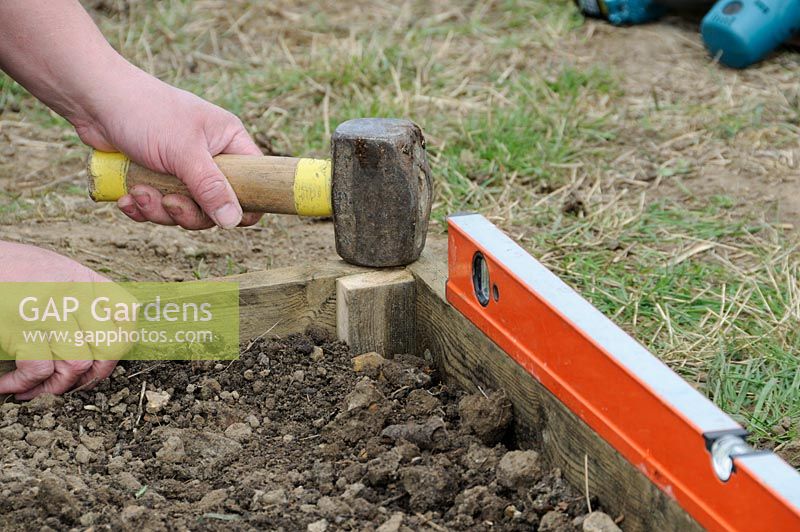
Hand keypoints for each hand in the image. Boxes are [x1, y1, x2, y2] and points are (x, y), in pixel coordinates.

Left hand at [0, 1, 260, 228]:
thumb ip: (211, 187)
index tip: (225, 216)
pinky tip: (127, 198)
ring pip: (185, 211)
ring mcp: (182, 170)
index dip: (245, 205)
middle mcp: (210, 158)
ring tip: (138, 193)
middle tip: (169, 202)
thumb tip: (234, 222)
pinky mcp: (156, 179)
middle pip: (216, 207)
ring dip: (159, 210)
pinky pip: (159, 208)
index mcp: (229, 143)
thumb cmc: (145, 112)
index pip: (254, 182)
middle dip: (188, 212)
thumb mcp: (184, 151)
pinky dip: (142, 208)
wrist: (92, 98)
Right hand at [0, 242, 131, 398]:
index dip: (122, 340)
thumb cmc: (11, 269)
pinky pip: (38, 370)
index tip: (103, 358)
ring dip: (56, 386)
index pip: (127, 313)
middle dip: (95, 374)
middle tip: (73, 383)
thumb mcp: (57, 271)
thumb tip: (99, 333)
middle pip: (110, 346)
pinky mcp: (21, 327)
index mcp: (86, 280)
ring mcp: (50, 311)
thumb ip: (82, 296)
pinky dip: (24, 385)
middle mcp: (74, 294)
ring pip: (77, 364)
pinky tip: (8, 385)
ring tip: (37, 390)